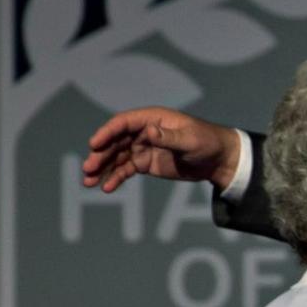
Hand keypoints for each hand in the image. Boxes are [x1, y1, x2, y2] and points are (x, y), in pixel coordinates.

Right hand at [81, 107, 241, 192]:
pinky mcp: (146, 163)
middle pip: (115, 141)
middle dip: (100, 155)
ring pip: (117, 156)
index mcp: (153, 119)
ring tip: (89, 181)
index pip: (123, 123)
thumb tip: (149, 131)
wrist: (218, 160)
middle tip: (88, 169)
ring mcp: (143, 147)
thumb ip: (170, 137)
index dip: (107, 132)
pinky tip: (106, 187)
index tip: (93, 144)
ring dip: (102, 168)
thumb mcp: (191, 140)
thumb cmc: (208, 143)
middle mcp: (144, 131)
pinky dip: (115, 177)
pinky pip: (126, 169)